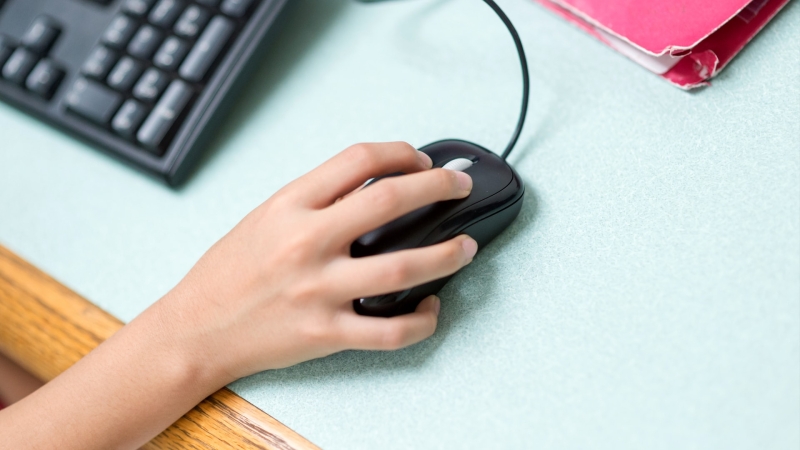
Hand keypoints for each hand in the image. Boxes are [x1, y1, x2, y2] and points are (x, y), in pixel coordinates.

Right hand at [162, 142, 476, 380]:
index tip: (420, 158)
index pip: (359, 160)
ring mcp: (319, 291)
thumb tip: (375, 184)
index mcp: (290, 206)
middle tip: (460, 185)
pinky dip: (422, 320)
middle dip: (439, 186)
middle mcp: (307, 243)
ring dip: (447, 254)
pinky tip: (431, 306)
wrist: (195, 330)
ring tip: (467, 246)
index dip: (400, 152)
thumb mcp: (265, 217)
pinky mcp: (327, 334)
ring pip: (404, 268)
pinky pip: (391, 331)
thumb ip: (315, 200)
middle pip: (391, 201)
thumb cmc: (227, 273)